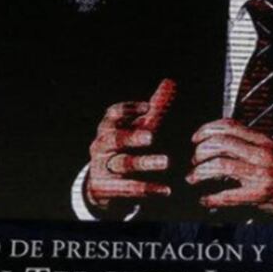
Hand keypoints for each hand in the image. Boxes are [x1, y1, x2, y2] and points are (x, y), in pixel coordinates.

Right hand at [85, 79, 176, 210]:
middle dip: (132, 136)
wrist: (102, 186)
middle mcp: (102, 145)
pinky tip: (165, 189)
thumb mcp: (137, 128)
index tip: (148, 108)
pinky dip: (148, 189)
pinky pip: (128, 189)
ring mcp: (102, 167)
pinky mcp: (107, 188)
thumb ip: (154, 108)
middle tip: (151, 136)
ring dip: (145, 162)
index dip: (128, 110)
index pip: (113, 115)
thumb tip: (170, 82)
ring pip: (124, 163)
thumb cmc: (125, 149)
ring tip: (166, 162)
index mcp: (108, 128)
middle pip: (115, 138)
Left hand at [186, 118, 272, 221]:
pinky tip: (206, 200)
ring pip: (220, 165)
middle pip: (220, 143)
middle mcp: (261, 153)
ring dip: (200, 173)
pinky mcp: (260, 195)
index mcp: (263, 140)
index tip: (196, 138)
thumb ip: (251, 145)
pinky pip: (227, 195)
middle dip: (199, 152)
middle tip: (194, 162)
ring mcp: (261, 173)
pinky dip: (210, 198)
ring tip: (194, 179)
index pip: (228, 125)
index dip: (206, 129)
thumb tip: (221, 146)